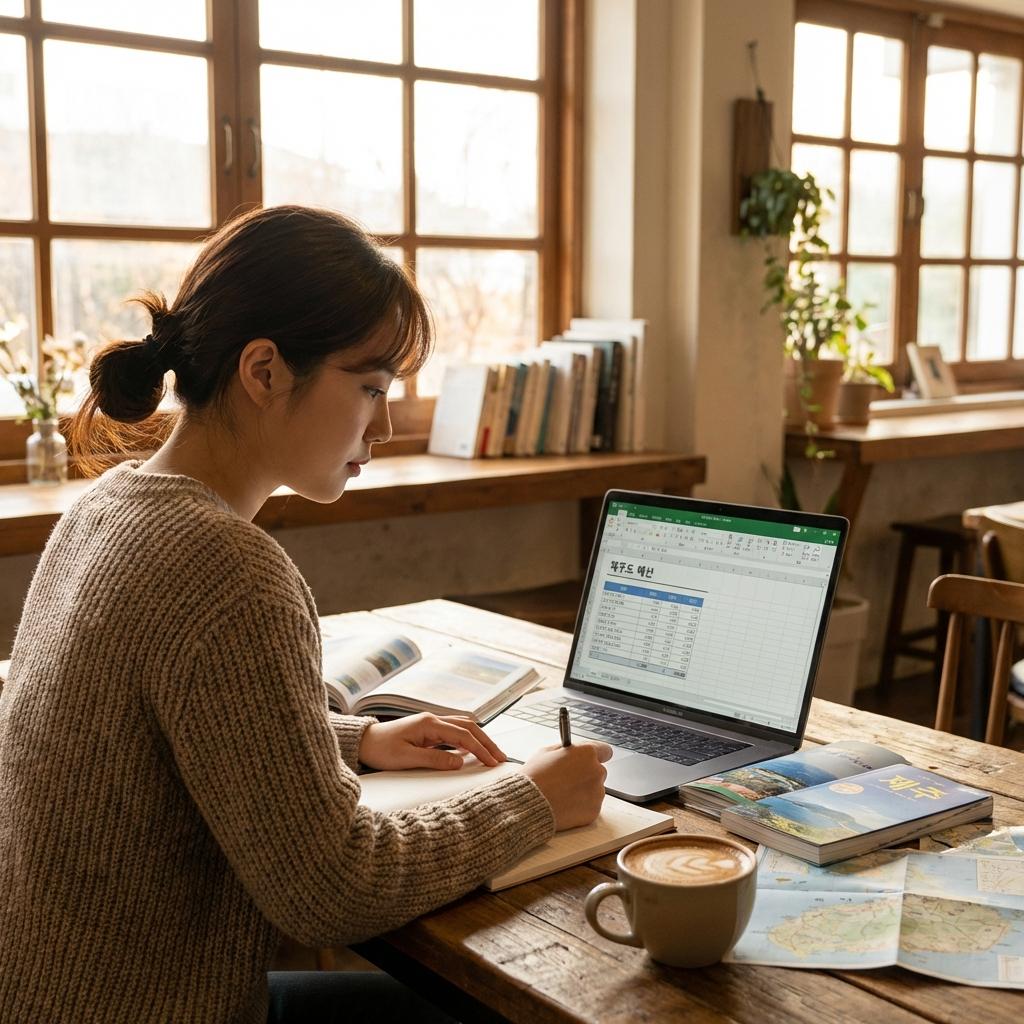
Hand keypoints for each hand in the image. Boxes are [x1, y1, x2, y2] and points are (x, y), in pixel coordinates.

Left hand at [358, 713, 506, 770]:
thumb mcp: (406, 759)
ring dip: (479, 739)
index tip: (493, 762)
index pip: (463, 735)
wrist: (364, 742)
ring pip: (463, 727)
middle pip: (468, 726)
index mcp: (429, 724)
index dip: (481, 749)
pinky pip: (454, 732)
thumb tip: (460, 762)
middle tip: (501, 757)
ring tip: (492, 754)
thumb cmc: (381, 750)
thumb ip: (434, 759)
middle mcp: (433, 719)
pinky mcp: (428, 730)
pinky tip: (472, 751)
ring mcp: (431, 723)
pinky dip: (468, 740)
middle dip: (486, 742)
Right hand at [520, 742, 611, 830]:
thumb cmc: (536, 777)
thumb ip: (567, 750)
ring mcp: (597, 793)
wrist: (529, 804)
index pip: (605, 751)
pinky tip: (565, 804)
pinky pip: (590, 806)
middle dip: (586, 774)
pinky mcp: (594, 811)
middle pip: (598, 771)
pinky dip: (581, 806)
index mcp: (587, 754)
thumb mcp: (547, 752)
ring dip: (583, 791)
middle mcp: (597, 772)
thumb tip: (573, 751)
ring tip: (562, 794)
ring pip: (595, 789)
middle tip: (568, 779)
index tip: (589, 760)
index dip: (596, 755)